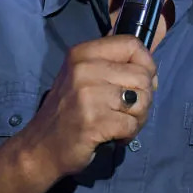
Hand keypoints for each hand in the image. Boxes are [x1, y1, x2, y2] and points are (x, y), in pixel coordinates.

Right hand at [25, 35, 156, 177]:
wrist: (39, 148)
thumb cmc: (67, 112)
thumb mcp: (83, 77)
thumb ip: (113, 67)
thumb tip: (152, 71)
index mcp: (83, 53)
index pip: (132, 44)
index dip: (146, 64)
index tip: (139, 83)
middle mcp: (84, 69)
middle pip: (142, 76)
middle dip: (145, 98)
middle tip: (128, 112)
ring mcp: (87, 95)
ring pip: (142, 101)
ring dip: (138, 118)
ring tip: (122, 124)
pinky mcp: (93, 122)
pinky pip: (131, 124)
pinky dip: (129, 134)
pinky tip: (115, 136)